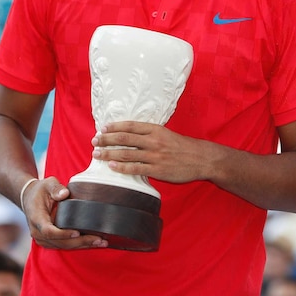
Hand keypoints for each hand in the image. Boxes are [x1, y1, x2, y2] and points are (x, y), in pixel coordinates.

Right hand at [20, 176, 107, 249]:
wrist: (30, 198)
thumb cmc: (40, 190)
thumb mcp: (47, 184)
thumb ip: (55, 188)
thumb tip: (64, 194)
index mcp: (37, 218)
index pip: (49, 231)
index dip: (63, 234)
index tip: (77, 233)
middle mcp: (38, 232)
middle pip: (59, 242)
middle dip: (80, 242)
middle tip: (99, 240)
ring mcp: (43, 238)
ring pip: (63, 246)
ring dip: (82, 245)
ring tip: (101, 242)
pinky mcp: (50, 240)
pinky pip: (64, 245)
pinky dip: (79, 244)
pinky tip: (94, 242)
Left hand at [91, 121, 209, 183]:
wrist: (201, 158)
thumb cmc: (183, 147)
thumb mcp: (167, 134)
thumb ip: (151, 134)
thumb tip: (131, 135)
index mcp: (156, 130)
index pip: (130, 126)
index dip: (114, 127)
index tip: (103, 128)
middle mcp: (154, 141)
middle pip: (124, 138)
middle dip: (107, 139)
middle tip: (95, 141)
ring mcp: (155, 155)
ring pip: (126, 153)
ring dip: (109, 153)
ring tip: (97, 154)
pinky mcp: (157, 169)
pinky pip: (135, 168)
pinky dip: (121, 167)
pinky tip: (111, 166)